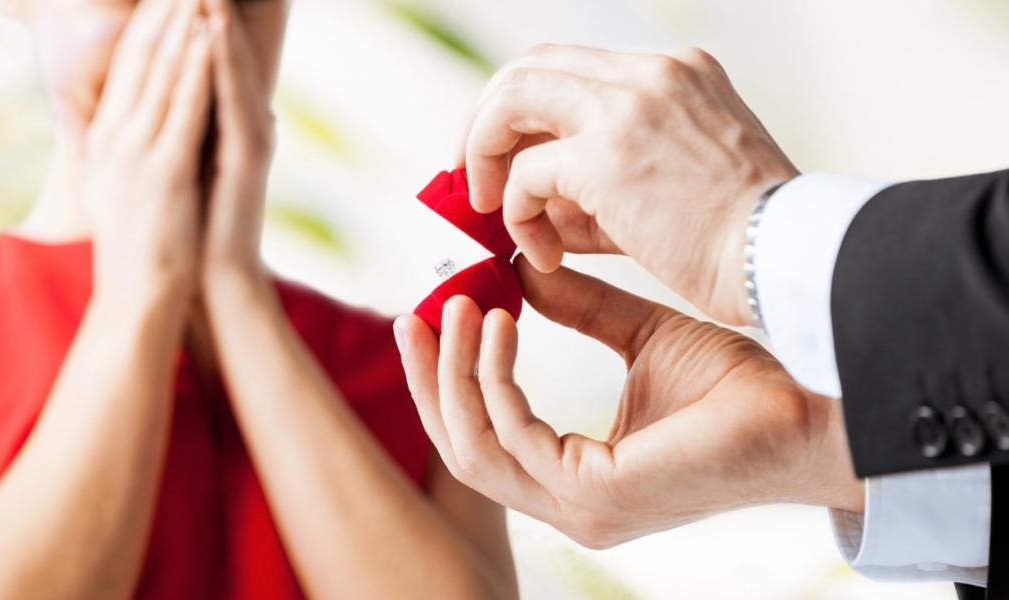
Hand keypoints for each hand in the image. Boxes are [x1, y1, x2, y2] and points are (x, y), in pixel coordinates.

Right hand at [74, 0, 213, 306]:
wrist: (137, 299)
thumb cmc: (140, 250)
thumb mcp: (127, 191)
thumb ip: (134, 154)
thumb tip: (146, 131)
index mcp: (106, 141)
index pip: (127, 68)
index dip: (146, 25)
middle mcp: (114, 138)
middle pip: (140, 57)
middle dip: (162, 9)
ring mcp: (136, 152)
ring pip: (161, 72)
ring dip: (181, 23)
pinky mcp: (163, 170)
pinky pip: (183, 107)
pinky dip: (197, 67)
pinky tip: (209, 35)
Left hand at [200, 0, 276, 283]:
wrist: (215, 280)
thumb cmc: (195, 225)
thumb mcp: (185, 162)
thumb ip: (191, 127)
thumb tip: (184, 98)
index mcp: (223, 122)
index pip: (206, 54)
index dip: (194, 14)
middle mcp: (242, 120)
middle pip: (223, 48)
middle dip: (210, 6)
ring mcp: (248, 136)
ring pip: (231, 64)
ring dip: (219, 17)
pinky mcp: (248, 156)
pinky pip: (232, 98)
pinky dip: (222, 61)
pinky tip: (213, 28)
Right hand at [394, 257, 861, 548]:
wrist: (807, 410)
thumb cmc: (736, 383)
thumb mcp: (640, 335)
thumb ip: (578, 311)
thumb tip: (520, 270)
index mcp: (574, 476)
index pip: (483, 437)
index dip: (446, 379)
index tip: (434, 316)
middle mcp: (567, 503)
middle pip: (459, 448)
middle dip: (428, 380)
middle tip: (414, 313)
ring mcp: (579, 508)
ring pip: (473, 446)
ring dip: (455, 372)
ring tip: (458, 306)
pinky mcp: (596, 496)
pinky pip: (513, 437)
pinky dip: (496, 376)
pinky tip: (502, 321)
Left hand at [462, 44, 798, 324]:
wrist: (785, 260)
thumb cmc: (739, 240)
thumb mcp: (666, 186)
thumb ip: (596, 184)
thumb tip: (529, 207)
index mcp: (674, 73)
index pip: (571, 67)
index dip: (524, 109)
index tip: (506, 155)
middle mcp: (649, 74)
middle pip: (529, 66)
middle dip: (485, 121)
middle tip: (473, 177)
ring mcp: (628, 107)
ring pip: (511, 99)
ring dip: (484, 154)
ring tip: (490, 209)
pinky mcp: (607, 156)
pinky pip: (527, 174)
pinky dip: (518, 214)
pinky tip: (544, 254)